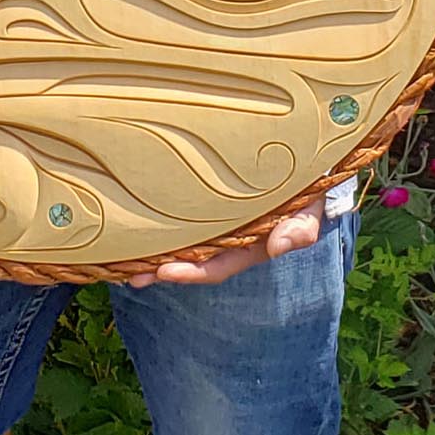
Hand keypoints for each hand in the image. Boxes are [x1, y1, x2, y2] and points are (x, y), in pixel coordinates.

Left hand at [125, 200, 325, 287]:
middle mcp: (230, 236)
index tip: (165, 271)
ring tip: (124, 255)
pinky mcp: (208, 193)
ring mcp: (218, 217)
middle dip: (162, 268)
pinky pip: (184, 209)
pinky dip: (164, 216)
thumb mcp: (310, 208)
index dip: (192, 272)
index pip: (217, 266)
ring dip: (157, 246)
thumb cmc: (308, 187)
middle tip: (130, 274)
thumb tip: (279, 247)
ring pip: (184, 237)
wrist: (308, 160)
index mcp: (250, 245)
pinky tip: (138, 215)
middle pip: (192, 258)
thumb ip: (300, 228)